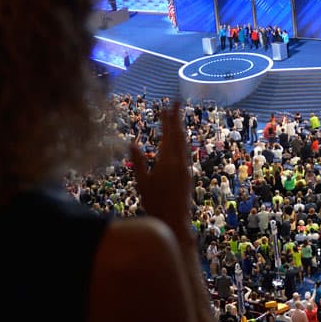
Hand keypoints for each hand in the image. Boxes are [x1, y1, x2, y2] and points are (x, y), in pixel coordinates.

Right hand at [131, 103, 192, 244]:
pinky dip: (183, 140)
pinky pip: (186, 151)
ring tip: (178, 117)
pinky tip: (181, 140)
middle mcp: (180, 162)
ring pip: (184, 142)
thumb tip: (132, 142)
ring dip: (181, 128)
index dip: (167, 119)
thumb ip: (138, 162)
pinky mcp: (188, 174)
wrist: (175, 220)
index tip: (165, 106)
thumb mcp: (141, 183)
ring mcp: (186, 168)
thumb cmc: (155, 204)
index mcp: (167, 162)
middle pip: (179, 135)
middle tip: (176, 102)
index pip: (168, 135)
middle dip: (176, 117)